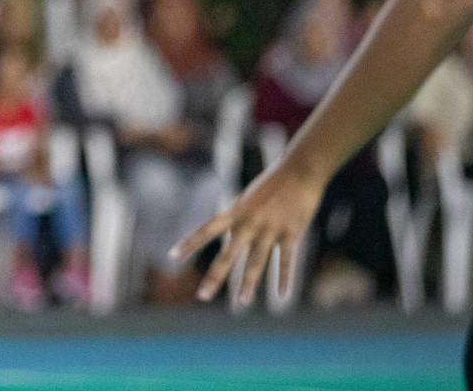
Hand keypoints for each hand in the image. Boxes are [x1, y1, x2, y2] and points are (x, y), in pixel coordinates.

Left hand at [169, 159, 326, 306]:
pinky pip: (287, 261)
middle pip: (228, 254)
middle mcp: (249, 223)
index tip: (172, 256)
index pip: (207, 230)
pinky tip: (282, 296)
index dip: (190, 243)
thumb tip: (226, 232)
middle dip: (215, 277)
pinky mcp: (292, 233)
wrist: (300, 169)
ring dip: (249, 284)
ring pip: (257, 262)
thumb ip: (237, 217)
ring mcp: (271, 229)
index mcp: (235, 212)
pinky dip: (284, 279)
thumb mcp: (247, 198)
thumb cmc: (272, 184)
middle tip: (202, 296)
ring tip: (241, 303)